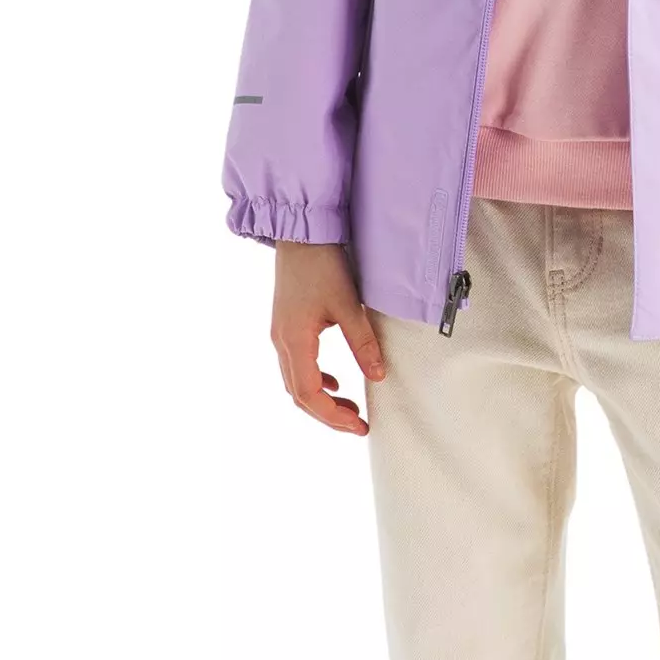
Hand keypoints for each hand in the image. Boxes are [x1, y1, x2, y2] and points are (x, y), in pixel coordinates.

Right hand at [271, 239, 387, 434]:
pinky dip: (314, 379)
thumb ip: (362, 343)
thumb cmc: (322, 264)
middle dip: (328, 414)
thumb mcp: (348, 305)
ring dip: (321, 398)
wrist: (301, 232)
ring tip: (350, 406)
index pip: (309, 395)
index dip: (333, 416)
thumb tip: (378, 376)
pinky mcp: (285, 325)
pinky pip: (295, 364)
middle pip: (298, 394)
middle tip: (358, 424)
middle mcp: (281, 342)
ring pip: (295, 381)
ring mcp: (280, 334)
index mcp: (295, 341)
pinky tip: (336, 379)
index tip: (359, 426)